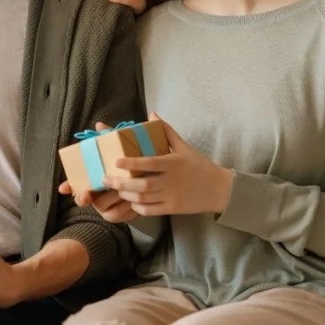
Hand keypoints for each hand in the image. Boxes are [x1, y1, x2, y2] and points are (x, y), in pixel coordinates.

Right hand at [58, 121, 139, 222]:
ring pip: (104, 207)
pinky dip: (126, 209)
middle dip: (86, 197)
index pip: (75, 186)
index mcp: (93, 182)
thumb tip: (99, 124)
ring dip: (112, 200)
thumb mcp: (119, 152)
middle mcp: (97, 197)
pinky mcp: (120, 216)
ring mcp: (107, 208)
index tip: (63, 188)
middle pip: (86, 199)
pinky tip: (132, 202)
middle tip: (90, 192)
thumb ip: (108, 139)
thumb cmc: (131, 166)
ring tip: (121, 192)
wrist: (154, 183)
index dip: (69, 186)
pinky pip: (119, 215)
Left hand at [105, 113, 233, 215]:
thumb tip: (152, 114)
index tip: (116, 161)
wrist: (219, 189)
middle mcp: (172, 181)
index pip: (150, 163)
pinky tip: (131, 201)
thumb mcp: (184, 146)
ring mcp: (172, 196)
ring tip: (115, 189)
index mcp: (173, 163)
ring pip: (144, 198)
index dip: (132, 163)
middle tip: (106, 179)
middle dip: (121, 183)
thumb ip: (166, 131)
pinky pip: (151, 210)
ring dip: (127, 195)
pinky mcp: (173, 208)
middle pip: (143, 185)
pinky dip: (138, 206)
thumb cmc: (199, 165)